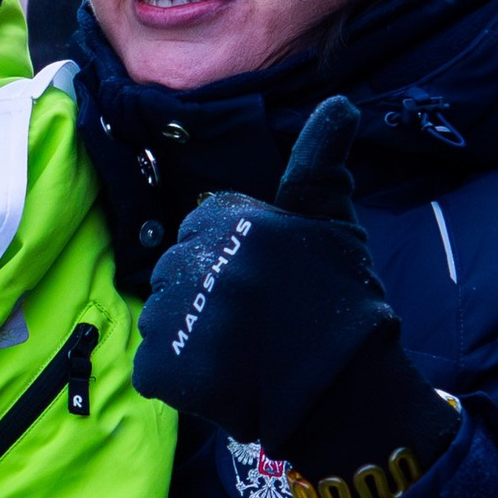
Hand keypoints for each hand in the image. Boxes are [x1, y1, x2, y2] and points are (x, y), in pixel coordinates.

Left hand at [135, 99, 401, 461]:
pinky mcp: (164, 368)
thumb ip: (320, 163)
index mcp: (240, 221)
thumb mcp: (332, 224)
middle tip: (250, 323)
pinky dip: (178, 375)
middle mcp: (207, 263)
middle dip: (205, 292)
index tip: (260, 282)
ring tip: (237, 353)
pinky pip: (152, 363)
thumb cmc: (341, 304)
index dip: (228, 256)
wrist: (345, 394)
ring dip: (189, 334)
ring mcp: (182, 317)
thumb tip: (338, 103)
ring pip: (160, 314)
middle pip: (175, 268)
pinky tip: (219, 379)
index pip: (199, 224)